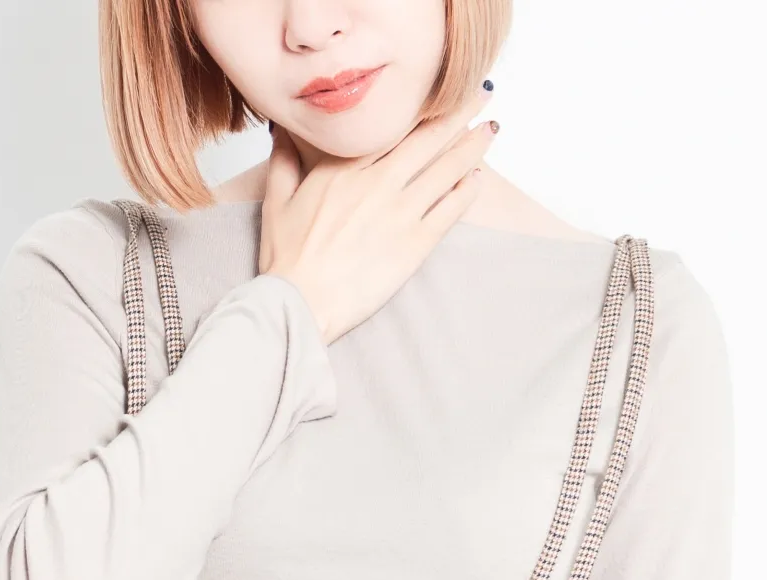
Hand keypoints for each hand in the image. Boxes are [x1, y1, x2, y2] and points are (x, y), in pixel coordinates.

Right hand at [258, 83, 497, 343]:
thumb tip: (283, 132)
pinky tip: (477, 179)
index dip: (419, 107)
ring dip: (472, 147)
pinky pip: (450, 211)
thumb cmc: (286, 258)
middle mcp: (377, 183)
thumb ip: (283, 160)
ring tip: (490, 130)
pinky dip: (466, 192)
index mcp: (344, 169)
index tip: (437, 91)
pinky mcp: (414, 244)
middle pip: (427, 139)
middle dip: (458, 113)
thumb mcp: (276, 201)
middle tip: (480, 95)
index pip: (391, 127)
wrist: (299, 301)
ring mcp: (399, 212)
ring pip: (445, 170)